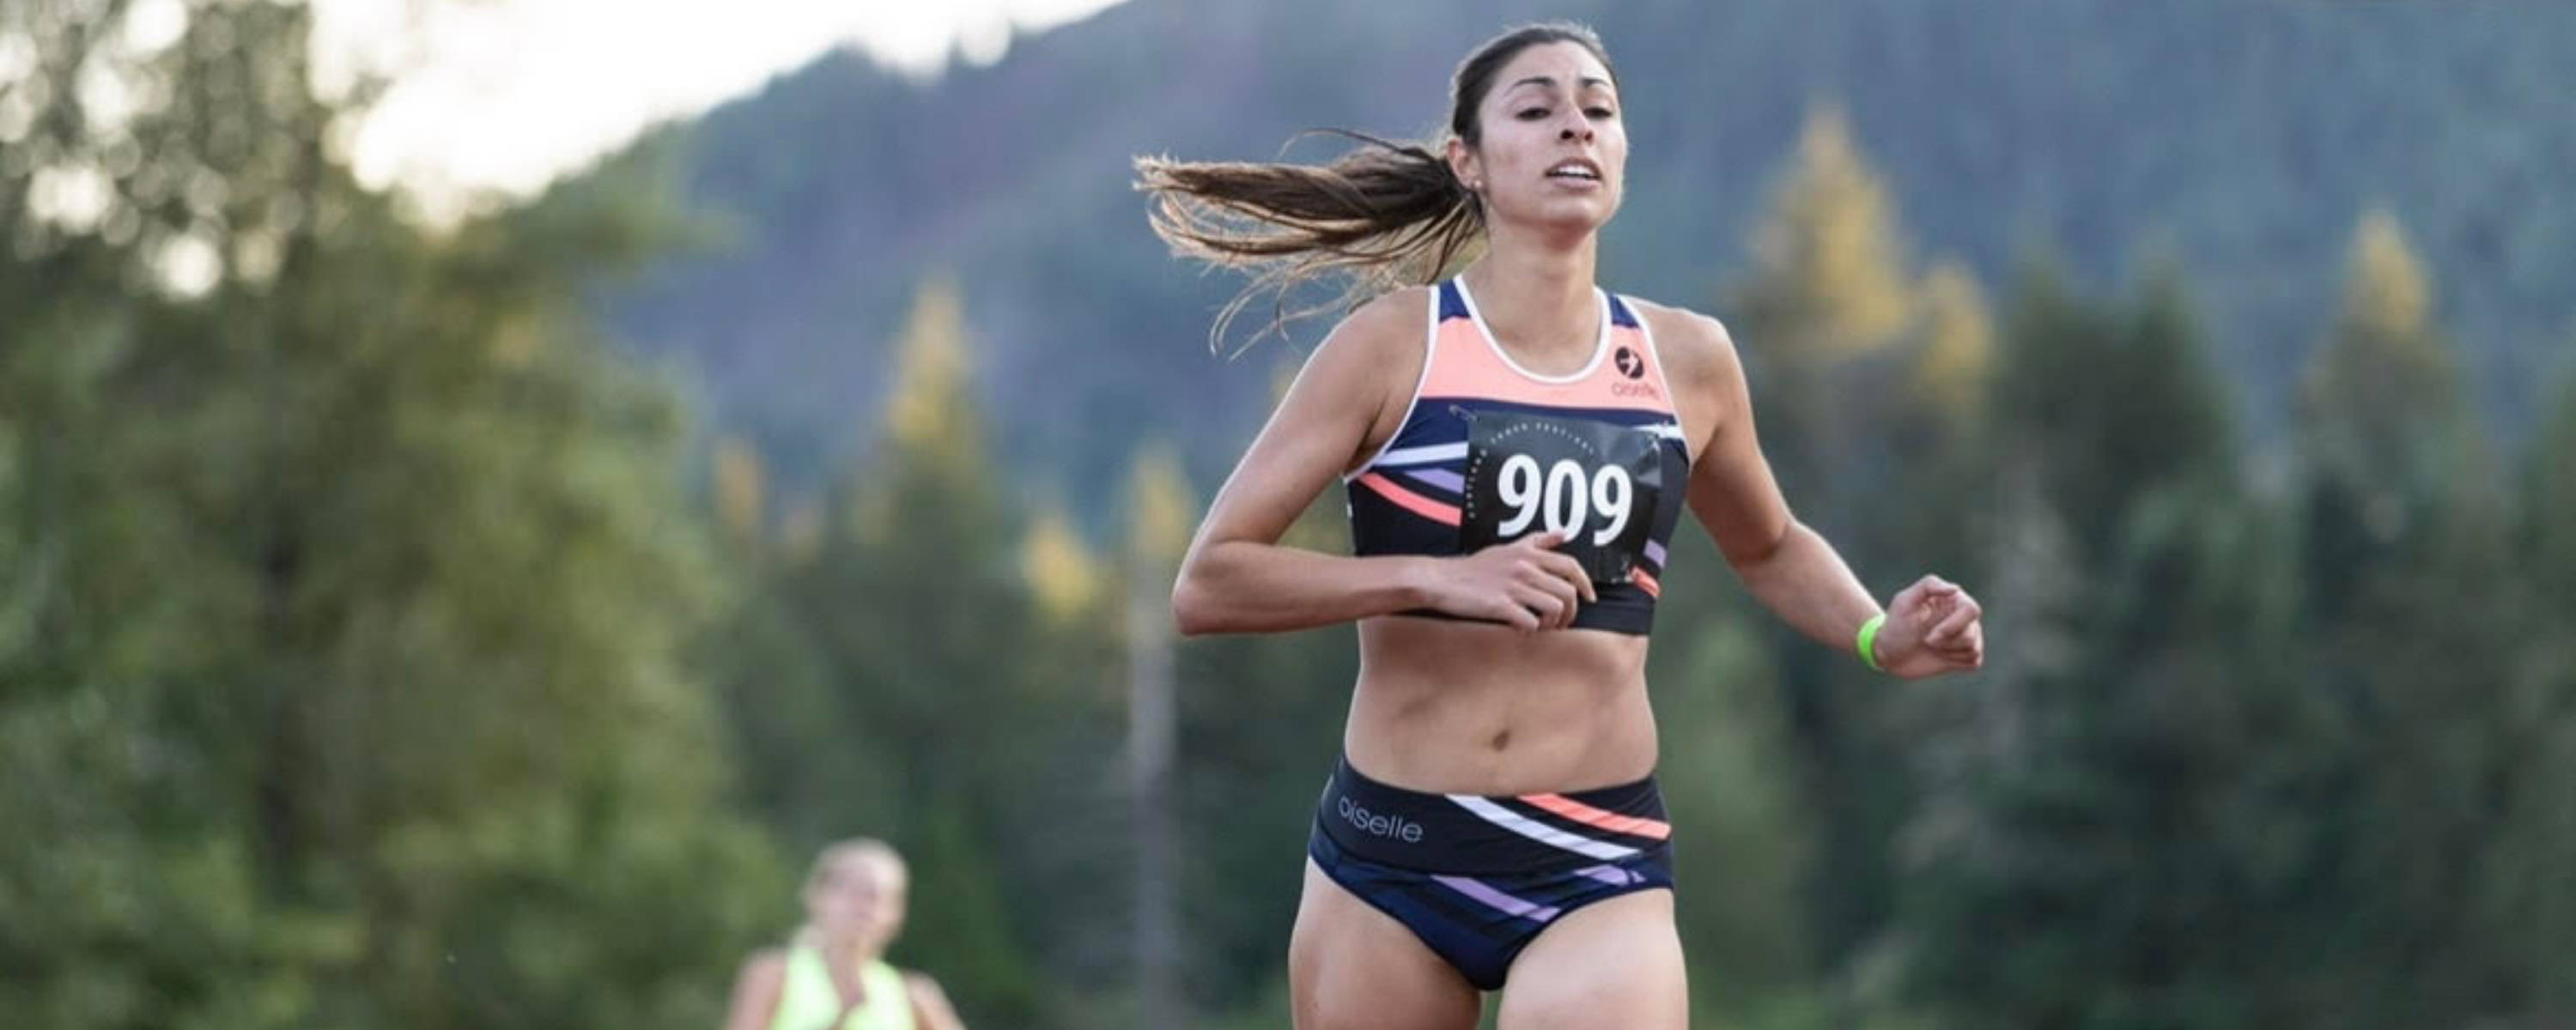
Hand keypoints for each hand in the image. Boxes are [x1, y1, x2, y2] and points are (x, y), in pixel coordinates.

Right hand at [1420, 531, 1597, 630]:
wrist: (1440, 580)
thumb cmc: (1473, 568)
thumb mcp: (1506, 548)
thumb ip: (1536, 541)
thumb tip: (1563, 533)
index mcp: (1528, 554)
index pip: (1570, 565)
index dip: (1585, 583)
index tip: (1589, 598)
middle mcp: (1524, 568)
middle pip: (1567, 591)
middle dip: (1571, 611)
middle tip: (1562, 622)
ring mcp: (1513, 587)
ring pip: (1555, 607)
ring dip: (1553, 622)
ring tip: (1542, 626)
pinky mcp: (1500, 605)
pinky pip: (1531, 622)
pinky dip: (1531, 630)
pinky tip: (1521, 629)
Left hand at [1873, 575, 1984, 678]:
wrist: (1890, 653)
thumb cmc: (1896, 625)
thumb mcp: (1905, 601)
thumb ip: (1928, 586)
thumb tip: (1956, 589)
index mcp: (1953, 600)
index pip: (1971, 610)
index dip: (1953, 626)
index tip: (1930, 636)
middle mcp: (1964, 617)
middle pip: (1971, 632)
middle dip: (1946, 641)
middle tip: (1926, 641)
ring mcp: (1967, 635)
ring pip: (1973, 647)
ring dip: (1947, 651)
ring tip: (1930, 646)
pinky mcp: (1966, 655)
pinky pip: (1974, 660)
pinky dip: (1955, 662)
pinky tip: (1939, 656)